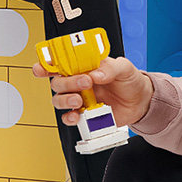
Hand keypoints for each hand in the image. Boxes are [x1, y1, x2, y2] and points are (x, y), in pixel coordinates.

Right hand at [34, 56, 153, 127]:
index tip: (41, 68)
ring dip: (66, 100)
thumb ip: (111, 67)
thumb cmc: (129, 80)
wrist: (141, 101)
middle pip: (57, 83)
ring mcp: (79, 99)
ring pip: (59, 100)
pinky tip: (78, 115)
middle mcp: (77, 83)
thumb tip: (97, 74)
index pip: (59, 63)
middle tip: (86, 82)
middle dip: (67, 83)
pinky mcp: (85, 115)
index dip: (46, 65)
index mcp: (83, 67)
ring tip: (80, 100)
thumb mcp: (124, 68)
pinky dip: (70, 118)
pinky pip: (69, 118)